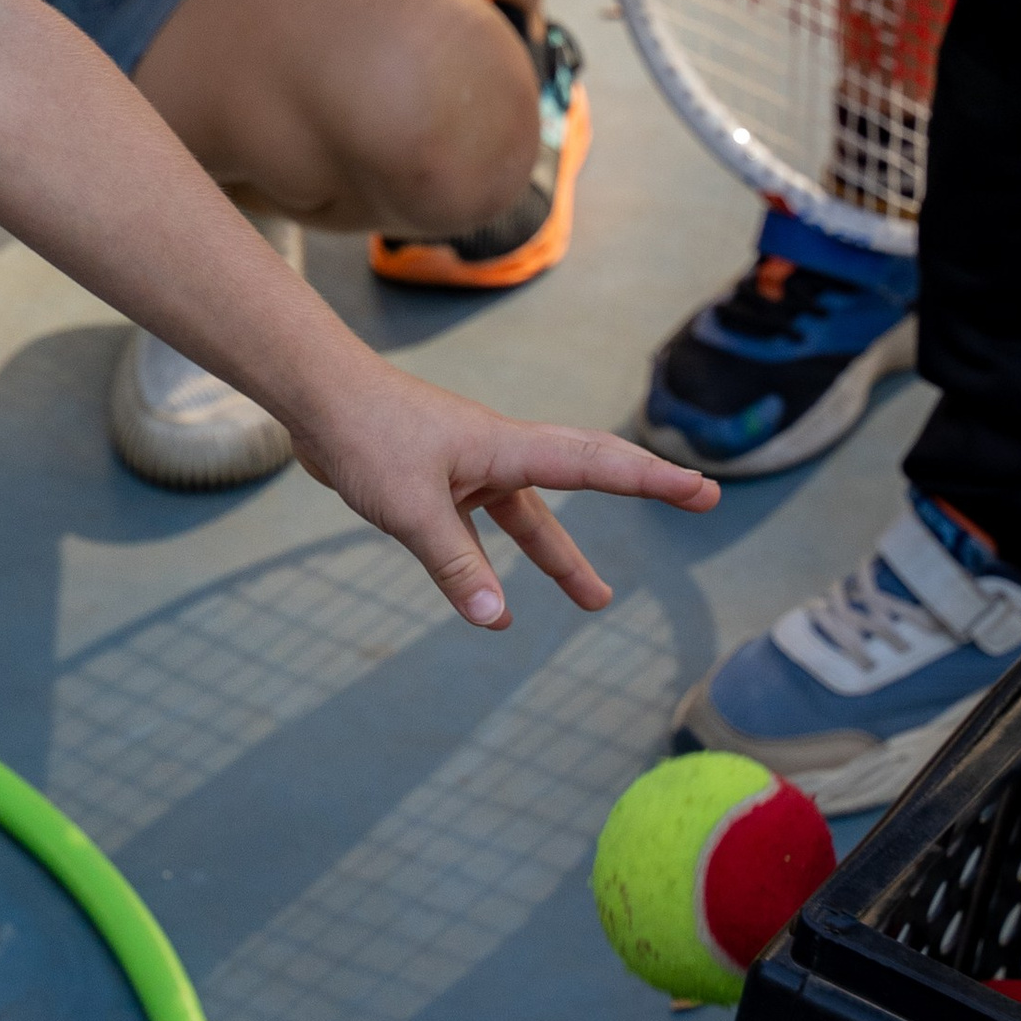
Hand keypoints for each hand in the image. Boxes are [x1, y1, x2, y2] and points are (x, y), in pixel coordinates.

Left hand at [293, 353, 717, 627]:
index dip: (652, 480)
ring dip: (562, 554)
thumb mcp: (412, 510)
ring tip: (596, 602)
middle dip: (639, 490)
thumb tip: (498, 622)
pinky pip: (483, 524)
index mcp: (506, 447)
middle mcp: (498, 453)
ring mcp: (469, 466)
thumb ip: (456, 566)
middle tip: (697, 501)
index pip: (596, 464)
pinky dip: (496, 556)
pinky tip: (491, 594)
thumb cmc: (366, 437)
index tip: (703, 491)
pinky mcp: (439, 481)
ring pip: (531, 513)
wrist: (316, 398)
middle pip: (584, 472)